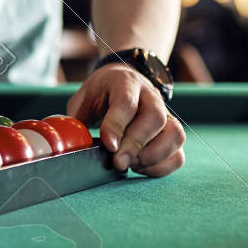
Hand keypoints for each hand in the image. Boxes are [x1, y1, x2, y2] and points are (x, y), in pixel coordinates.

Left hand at [68, 63, 184, 175]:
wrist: (124, 79)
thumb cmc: (101, 94)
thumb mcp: (83, 99)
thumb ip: (77, 120)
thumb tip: (69, 145)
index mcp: (125, 83)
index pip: (126, 103)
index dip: (117, 125)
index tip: (109, 145)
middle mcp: (150, 96)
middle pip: (155, 118)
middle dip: (136, 145)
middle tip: (119, 163)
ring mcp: (166, 114)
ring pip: (174, 135)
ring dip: (152, 157)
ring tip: (131, 165)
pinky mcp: (172, 133)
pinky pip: (178, 153)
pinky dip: (162, 167)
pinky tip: (141, 168)